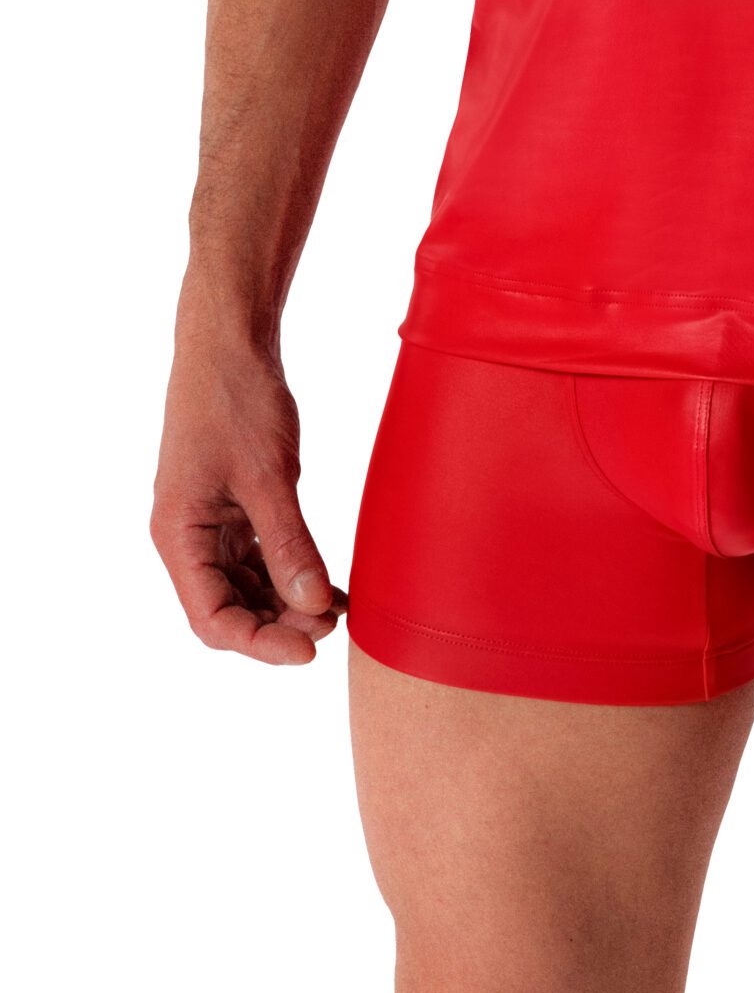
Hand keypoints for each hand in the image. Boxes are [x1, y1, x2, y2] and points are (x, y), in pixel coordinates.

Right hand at [151, 341, 345, 664]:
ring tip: (336, 609)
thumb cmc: (237, 400)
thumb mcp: (269, 476)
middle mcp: (187, 536)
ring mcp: (209, 522)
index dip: (260, 642)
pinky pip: (258, 557)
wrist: (230, 342)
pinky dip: (290, 573)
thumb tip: (312, 606)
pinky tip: (329, 586)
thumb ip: (289, 544)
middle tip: (332, 625)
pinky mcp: (233, 506)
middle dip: (278, 624)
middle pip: (228, 609)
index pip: (212, 617)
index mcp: (178, 534)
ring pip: (245, 587)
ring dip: (287, 603)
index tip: (311, 650)